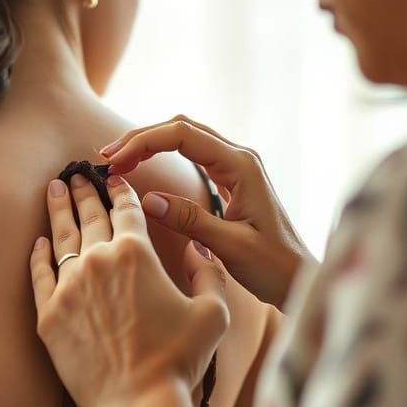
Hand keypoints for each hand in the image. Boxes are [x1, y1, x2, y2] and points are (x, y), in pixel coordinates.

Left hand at [29, 173, 229, 406]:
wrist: (140, 404)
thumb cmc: (180, 360)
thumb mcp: (213, 314)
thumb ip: (208, 275)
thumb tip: (198, 250)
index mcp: (138, 253)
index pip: (125, 209)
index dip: (119, 190)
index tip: (113, 178)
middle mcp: (99, 261)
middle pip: (88, 216)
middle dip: (83, 191)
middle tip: (75, 175)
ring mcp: (69, 286)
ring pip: (60, 237)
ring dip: (57, 209)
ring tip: (53, 189)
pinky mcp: (49, 314)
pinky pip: (40, 274)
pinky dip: (39, 255)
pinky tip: (39, 242)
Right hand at [100, 115, 314, 307]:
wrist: (299, 278)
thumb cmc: (273, 266)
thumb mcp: (231, 246)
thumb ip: (190, 220)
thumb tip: (148, 200)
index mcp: (241, 166)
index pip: (182, 135)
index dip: (143, 143)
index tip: (114, 162)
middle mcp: (239, 157)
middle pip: (181, 127)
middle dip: (141, 137)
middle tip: (107, 157)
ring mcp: (236, 166)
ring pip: (185, 137)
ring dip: (150, 143)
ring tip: (118, 160)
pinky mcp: (231, 178)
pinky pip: (192, 153)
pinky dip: (163, 154)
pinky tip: (143, 167)